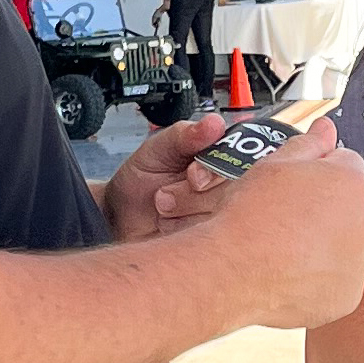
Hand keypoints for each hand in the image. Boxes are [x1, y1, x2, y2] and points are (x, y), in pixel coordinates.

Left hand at [100, 107, 233, 241]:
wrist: (121, 214)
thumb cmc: (142, 178)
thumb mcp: (158, 148)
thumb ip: (185, 135)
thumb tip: (213, 124)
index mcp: (222, 156)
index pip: (242, 159)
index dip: (216, 171)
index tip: (193, 175)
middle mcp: (228, 185)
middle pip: (234, 192)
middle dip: (192, 195)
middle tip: (166, 193)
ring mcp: (222, 213)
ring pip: (222, 216)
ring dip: (183, 212)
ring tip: (163, 206)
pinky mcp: (213, 238)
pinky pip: (210, 237)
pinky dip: (182, 230)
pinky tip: (169, 224)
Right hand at [212, 119, 363, 328]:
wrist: (231, 270)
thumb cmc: (249, 215)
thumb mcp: (274, 164)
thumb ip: (309, 143)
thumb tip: (327, 127)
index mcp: (351, 182)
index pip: (345, 165)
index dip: (316, 172)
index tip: (293, 187)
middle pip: (347, 208)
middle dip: (323, 210)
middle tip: (283, 220)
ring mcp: (358, 263)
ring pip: (343, 247)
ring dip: (321, 246)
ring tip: (282, 250)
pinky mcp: (346, 297)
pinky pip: (336, 283)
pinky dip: (317, 281)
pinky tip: (287, 275)